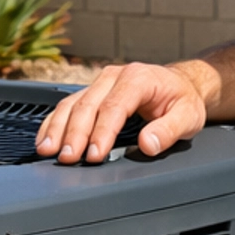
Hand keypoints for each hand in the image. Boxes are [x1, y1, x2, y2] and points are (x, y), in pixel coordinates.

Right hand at [34, 63, 206, 161]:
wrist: (180, 84)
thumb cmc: (183, 100)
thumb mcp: (188, 116)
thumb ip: (169, 130)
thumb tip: (148, 144)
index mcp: (138, 78)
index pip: (114, 106)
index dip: (102, 132)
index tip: (95, 154)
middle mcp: (115, 76)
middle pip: (88, 104)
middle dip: (75, 133)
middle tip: (68, 158)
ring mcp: (101, 82)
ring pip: (72, 103)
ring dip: (58, 128)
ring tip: (48, 150)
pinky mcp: (92, 92)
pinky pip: (68, 105)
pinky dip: (54, 122)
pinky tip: (45, 139)